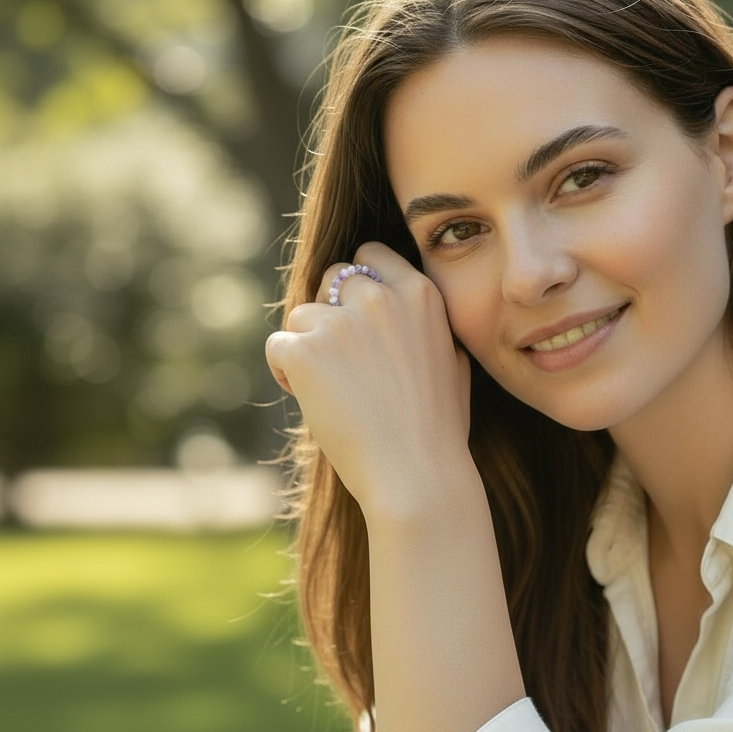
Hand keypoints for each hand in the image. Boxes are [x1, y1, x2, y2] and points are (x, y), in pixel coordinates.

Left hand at [265, 243, 472, 513]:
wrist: (418, 476)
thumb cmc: (439, 431)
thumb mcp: (453, 364)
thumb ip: (428, 328)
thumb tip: (406, 314)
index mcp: (420, 295)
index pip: (371, 256)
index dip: (359, 285)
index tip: (358, 317)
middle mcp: (380, 298)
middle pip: (332, 278)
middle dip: (331, 312)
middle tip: (342, 361)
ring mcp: (341, 323)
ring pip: (302, 316)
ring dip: (309, 348)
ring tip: (333, 392)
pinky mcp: (306, 352)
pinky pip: (279, 347)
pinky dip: (287, 373)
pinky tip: (312, 400)